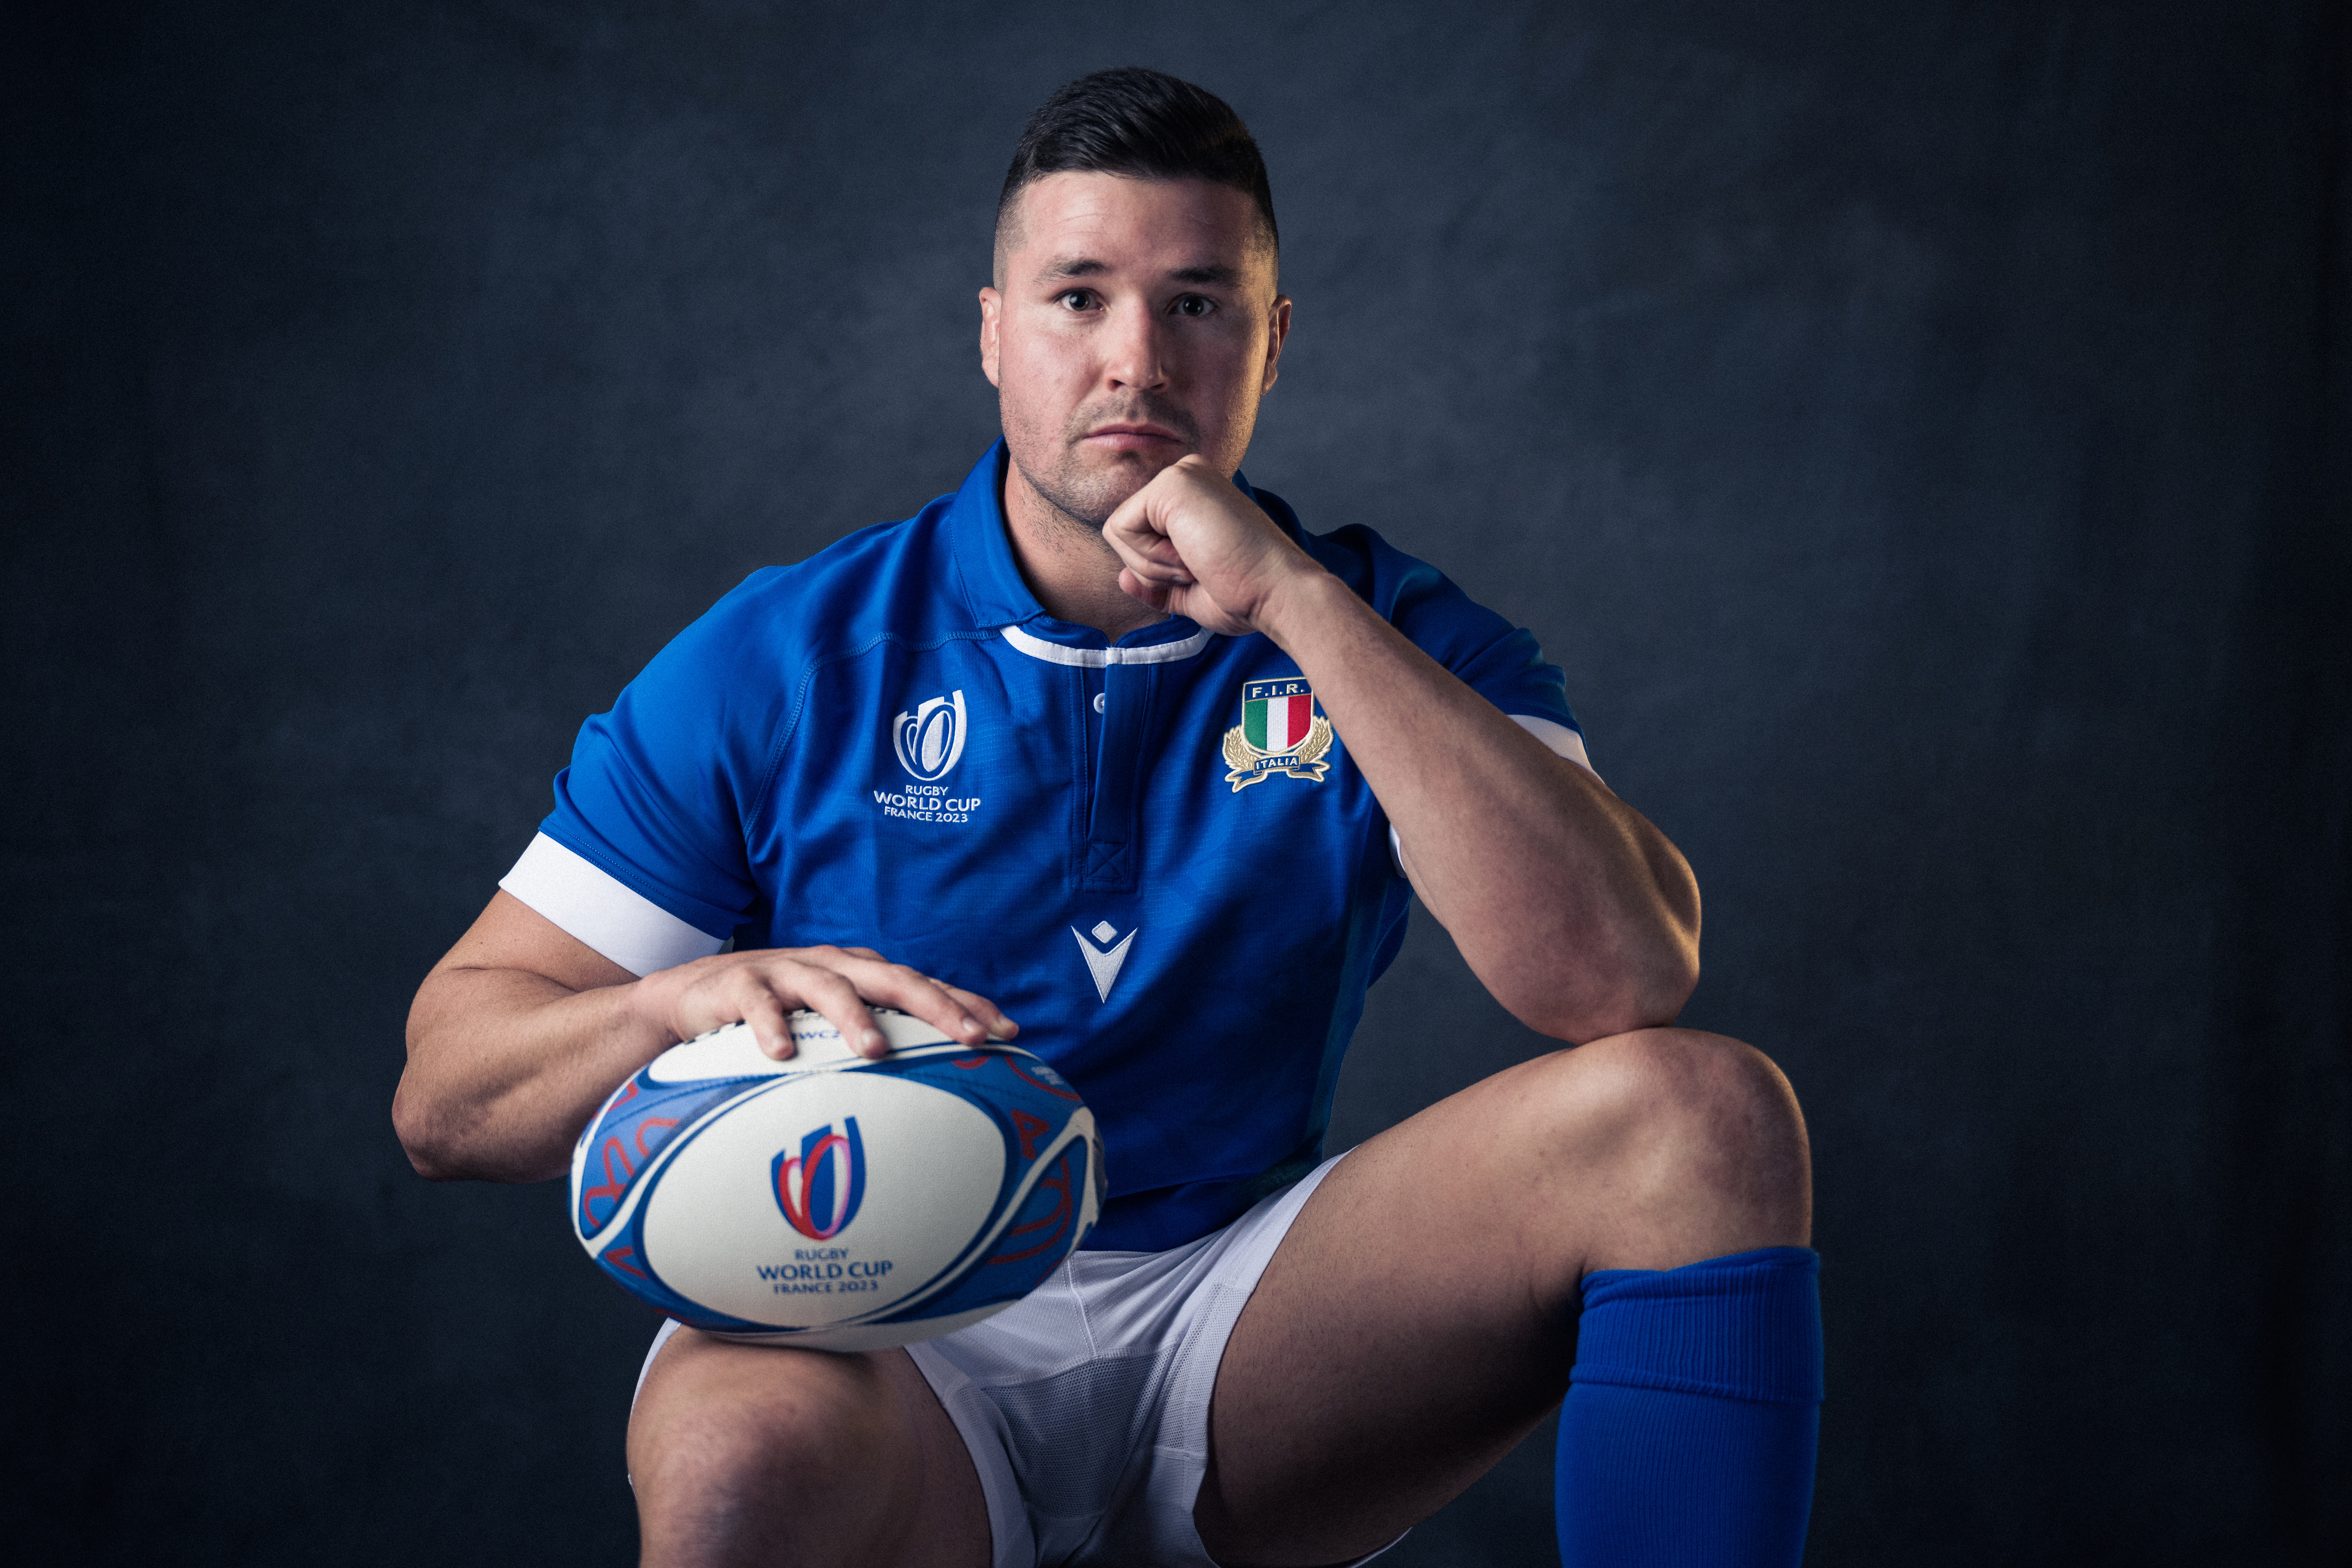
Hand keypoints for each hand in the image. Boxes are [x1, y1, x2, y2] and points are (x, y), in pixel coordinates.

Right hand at [633, 944, 1016, 1062]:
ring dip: (855, 1017)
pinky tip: (783, 1051)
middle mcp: (835, 966)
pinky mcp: (741, 986)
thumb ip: (883, 1036)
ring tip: (876, 1050)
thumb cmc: (785, 1012)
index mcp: (864, 973)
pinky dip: (771, 1025)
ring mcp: (788, 972)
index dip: (966, 1004)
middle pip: (893, 979)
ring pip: (830, 988)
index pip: (926, 986)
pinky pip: (759, 1005)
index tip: (1008, 1032)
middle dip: (936, 1006)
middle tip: (968, 1036)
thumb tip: (942, 1080)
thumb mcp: (836, 1020)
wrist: (699, 995)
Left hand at [1101, 455, 1326, 636]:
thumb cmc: (1246, 594)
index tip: (1202, 573)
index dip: (1158, 571)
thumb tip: (1121, 579)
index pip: (1138, 535)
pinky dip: (1150, 558)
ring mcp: (1180, 475)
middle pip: (1124, 531)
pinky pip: (1120, 529)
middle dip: (1152, 568)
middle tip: (1200, 568)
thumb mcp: (1190, 592)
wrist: (1276, 591)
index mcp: (1193, 497)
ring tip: (1199, 561)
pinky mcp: (1171, 483)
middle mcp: (1186, 477)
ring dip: (1153, 565)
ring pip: (1119, 531)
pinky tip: (1192, 556)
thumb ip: (1154, 584)